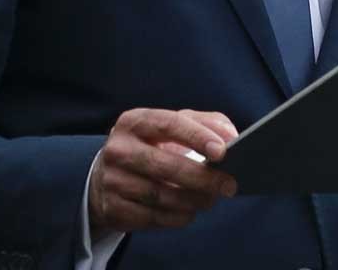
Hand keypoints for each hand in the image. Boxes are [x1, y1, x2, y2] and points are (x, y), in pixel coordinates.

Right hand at [89, 107, 237, 234]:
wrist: (106, 174)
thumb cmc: (152, 143)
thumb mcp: (174, 125)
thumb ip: (206, 123)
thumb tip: (232, 136)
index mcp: (135, 120)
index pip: (170, 125)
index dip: (198, 137)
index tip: (224, 151)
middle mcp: (119, 149)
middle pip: (166, 166)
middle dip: (203, 178)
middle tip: (229, 185)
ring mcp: (112, 180)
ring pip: (160, 195)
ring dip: (193, 200)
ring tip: (212, 199)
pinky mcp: (111, 208)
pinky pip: (151, 217)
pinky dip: (176, 217)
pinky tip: (189, 211)